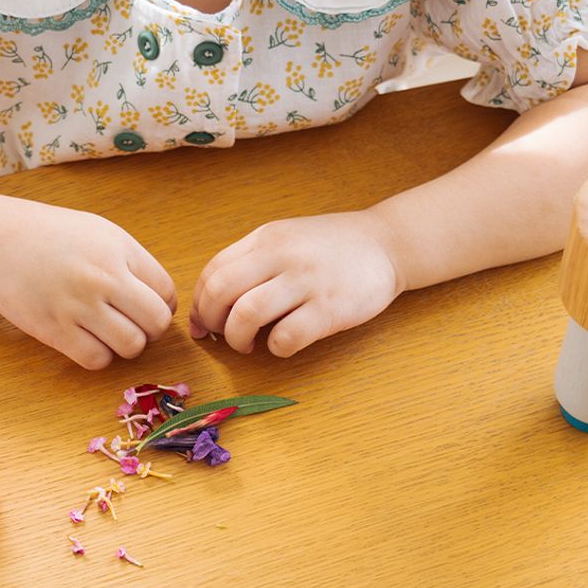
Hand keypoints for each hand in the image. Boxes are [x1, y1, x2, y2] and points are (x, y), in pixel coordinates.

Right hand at [0, 196, 175, 368]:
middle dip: (150, 330)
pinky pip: (97, 360)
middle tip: (131, 324)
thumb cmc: (51, 235)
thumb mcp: (100, 233)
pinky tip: (85, 340)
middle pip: (156, 323)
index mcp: (119, 251)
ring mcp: (78, 305)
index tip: (143, 306)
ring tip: (107, 332)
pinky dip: (98, 356)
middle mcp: (103, 278)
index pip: (167, 293)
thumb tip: (163, 301)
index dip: (161, 305)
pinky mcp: (54, 329)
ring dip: (125, 346)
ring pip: (131, 346)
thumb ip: (133, 263)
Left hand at [189, 210, 402, 356]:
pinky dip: (276, 349)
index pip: (212, 271)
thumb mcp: (285, 238)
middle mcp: (281, 256)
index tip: (204, 323)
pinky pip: (286, 337)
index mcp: (265, 239)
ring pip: (247, 314)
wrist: (387, 243)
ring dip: (237, 339)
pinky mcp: (329, 309)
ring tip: (247, 345)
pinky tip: (282, 345)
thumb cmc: (331, 247)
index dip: (199, 303)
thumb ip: (249, 263)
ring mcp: (306, 281)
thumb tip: (208, 306)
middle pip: (220, 291)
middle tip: (221, 336)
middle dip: (211, 321)